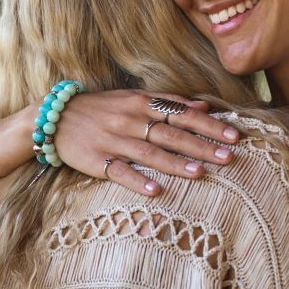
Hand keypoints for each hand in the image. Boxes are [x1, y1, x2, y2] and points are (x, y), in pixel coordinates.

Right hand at [51, 89, 239, 196]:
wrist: (54, 118)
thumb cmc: (101, 108)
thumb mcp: (133, 97)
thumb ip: (168, 102)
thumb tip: (204, 105)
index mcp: (141, 103)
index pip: (182, 114)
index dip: (209, 125)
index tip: (235, 135)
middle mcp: (130, 121)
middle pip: (171, 134)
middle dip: (202, 146)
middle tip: (229, 157)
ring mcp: (113, 141)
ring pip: (149, 153)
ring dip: (175, 163)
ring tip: (200, 173)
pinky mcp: (96, 161)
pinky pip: (119, 172)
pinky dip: (137, 181)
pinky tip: (156, 191)